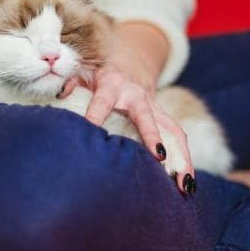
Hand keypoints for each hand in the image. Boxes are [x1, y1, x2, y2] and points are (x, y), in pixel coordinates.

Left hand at [82, 65, 194, 192]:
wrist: (128, 66)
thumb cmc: (98, 75)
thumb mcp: (81, 71)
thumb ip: (70, 81)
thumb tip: (61, 93)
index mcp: (112, 84)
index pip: (102, 101)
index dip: (95, 115)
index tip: (91, 131)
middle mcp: (137, 95)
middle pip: (147, 117)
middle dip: (153, 136)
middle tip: (159, 157)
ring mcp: (154, 108)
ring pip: (173, 131)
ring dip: (181, 157)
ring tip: (185, 184)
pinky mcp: (165, 119)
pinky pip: (179, 139)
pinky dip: (185, 160)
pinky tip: (187, 184)